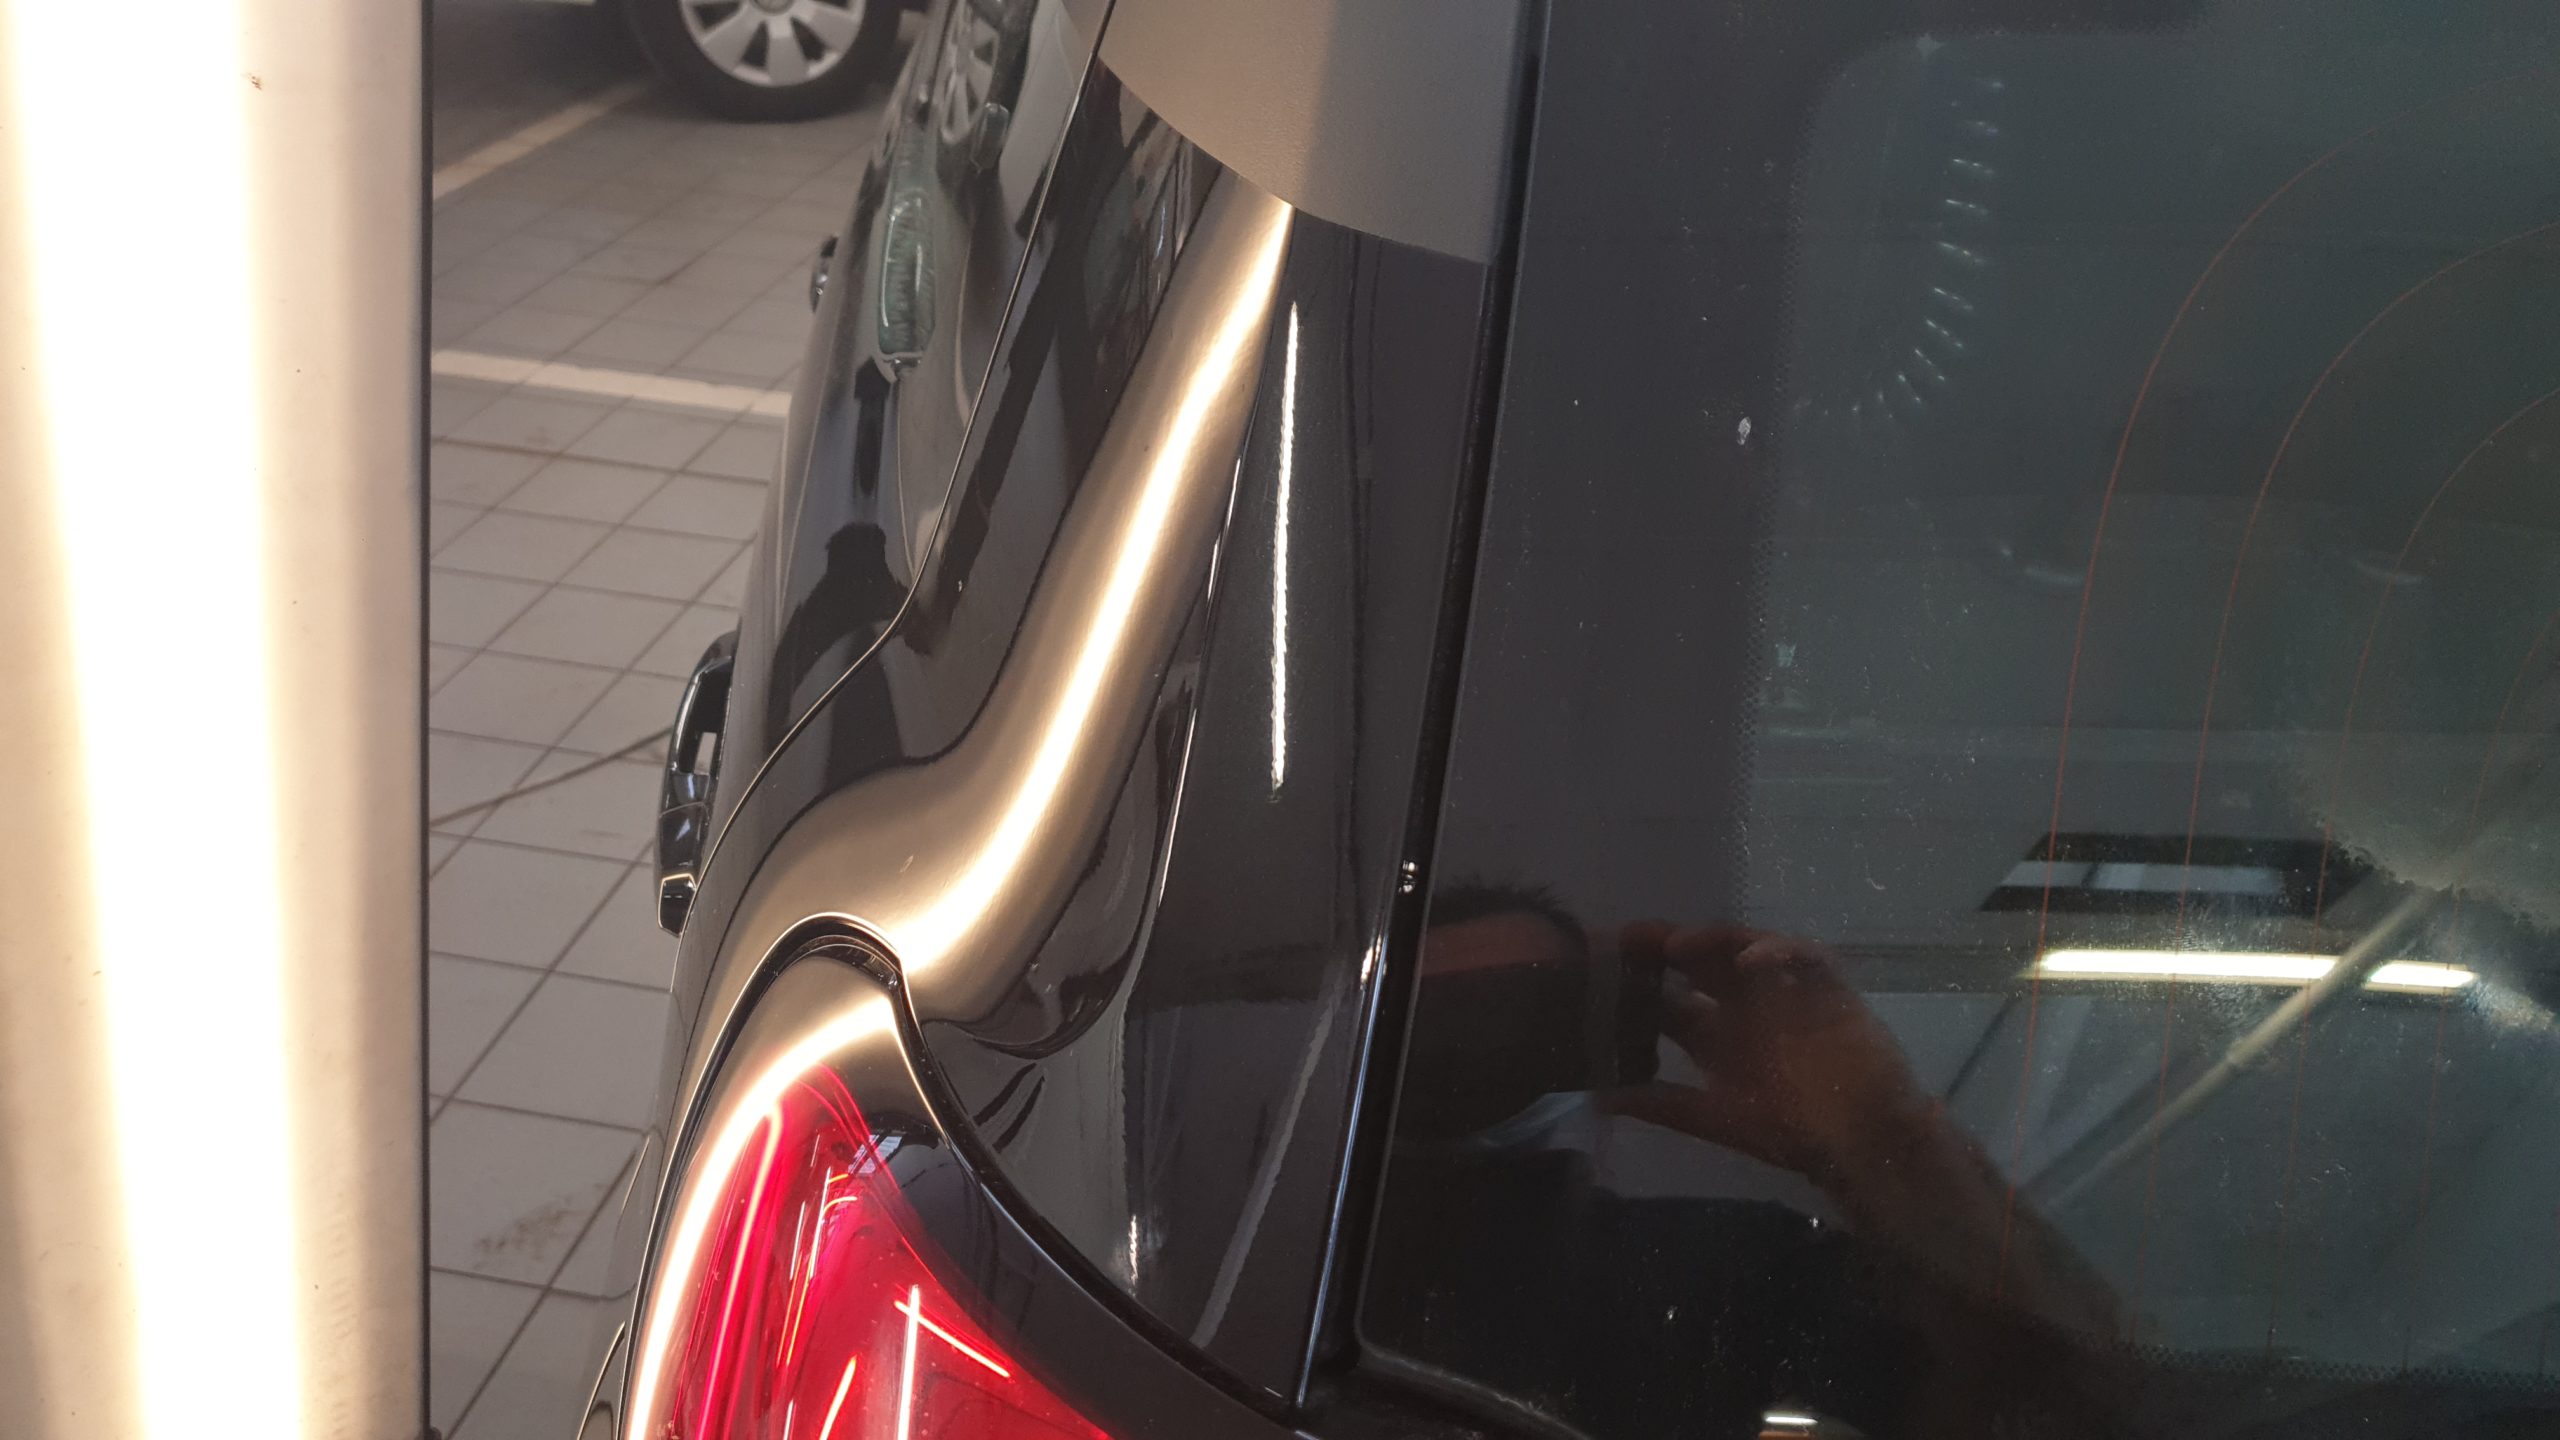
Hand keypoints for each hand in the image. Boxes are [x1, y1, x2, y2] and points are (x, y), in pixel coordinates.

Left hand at [1605, 925, 1934, 1185]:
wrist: (1865, 1143)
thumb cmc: (1795, 1133)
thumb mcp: (1719, 1119)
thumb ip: (1664, 1105)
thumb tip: (1599, 1099)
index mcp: (1715, 1036)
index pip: (1667, 1000)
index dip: (1636, 984)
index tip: (1598, 968)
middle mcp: (1744, 1007)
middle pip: (1699, 964)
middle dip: (1666, 947)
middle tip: (1630, 939)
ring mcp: (1784, 993)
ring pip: (1743, 950)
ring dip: (1714, 942)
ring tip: (1681, 944)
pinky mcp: (1827, 989)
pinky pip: (1804, 958)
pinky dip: (1780, 953)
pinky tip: (1754, 959)